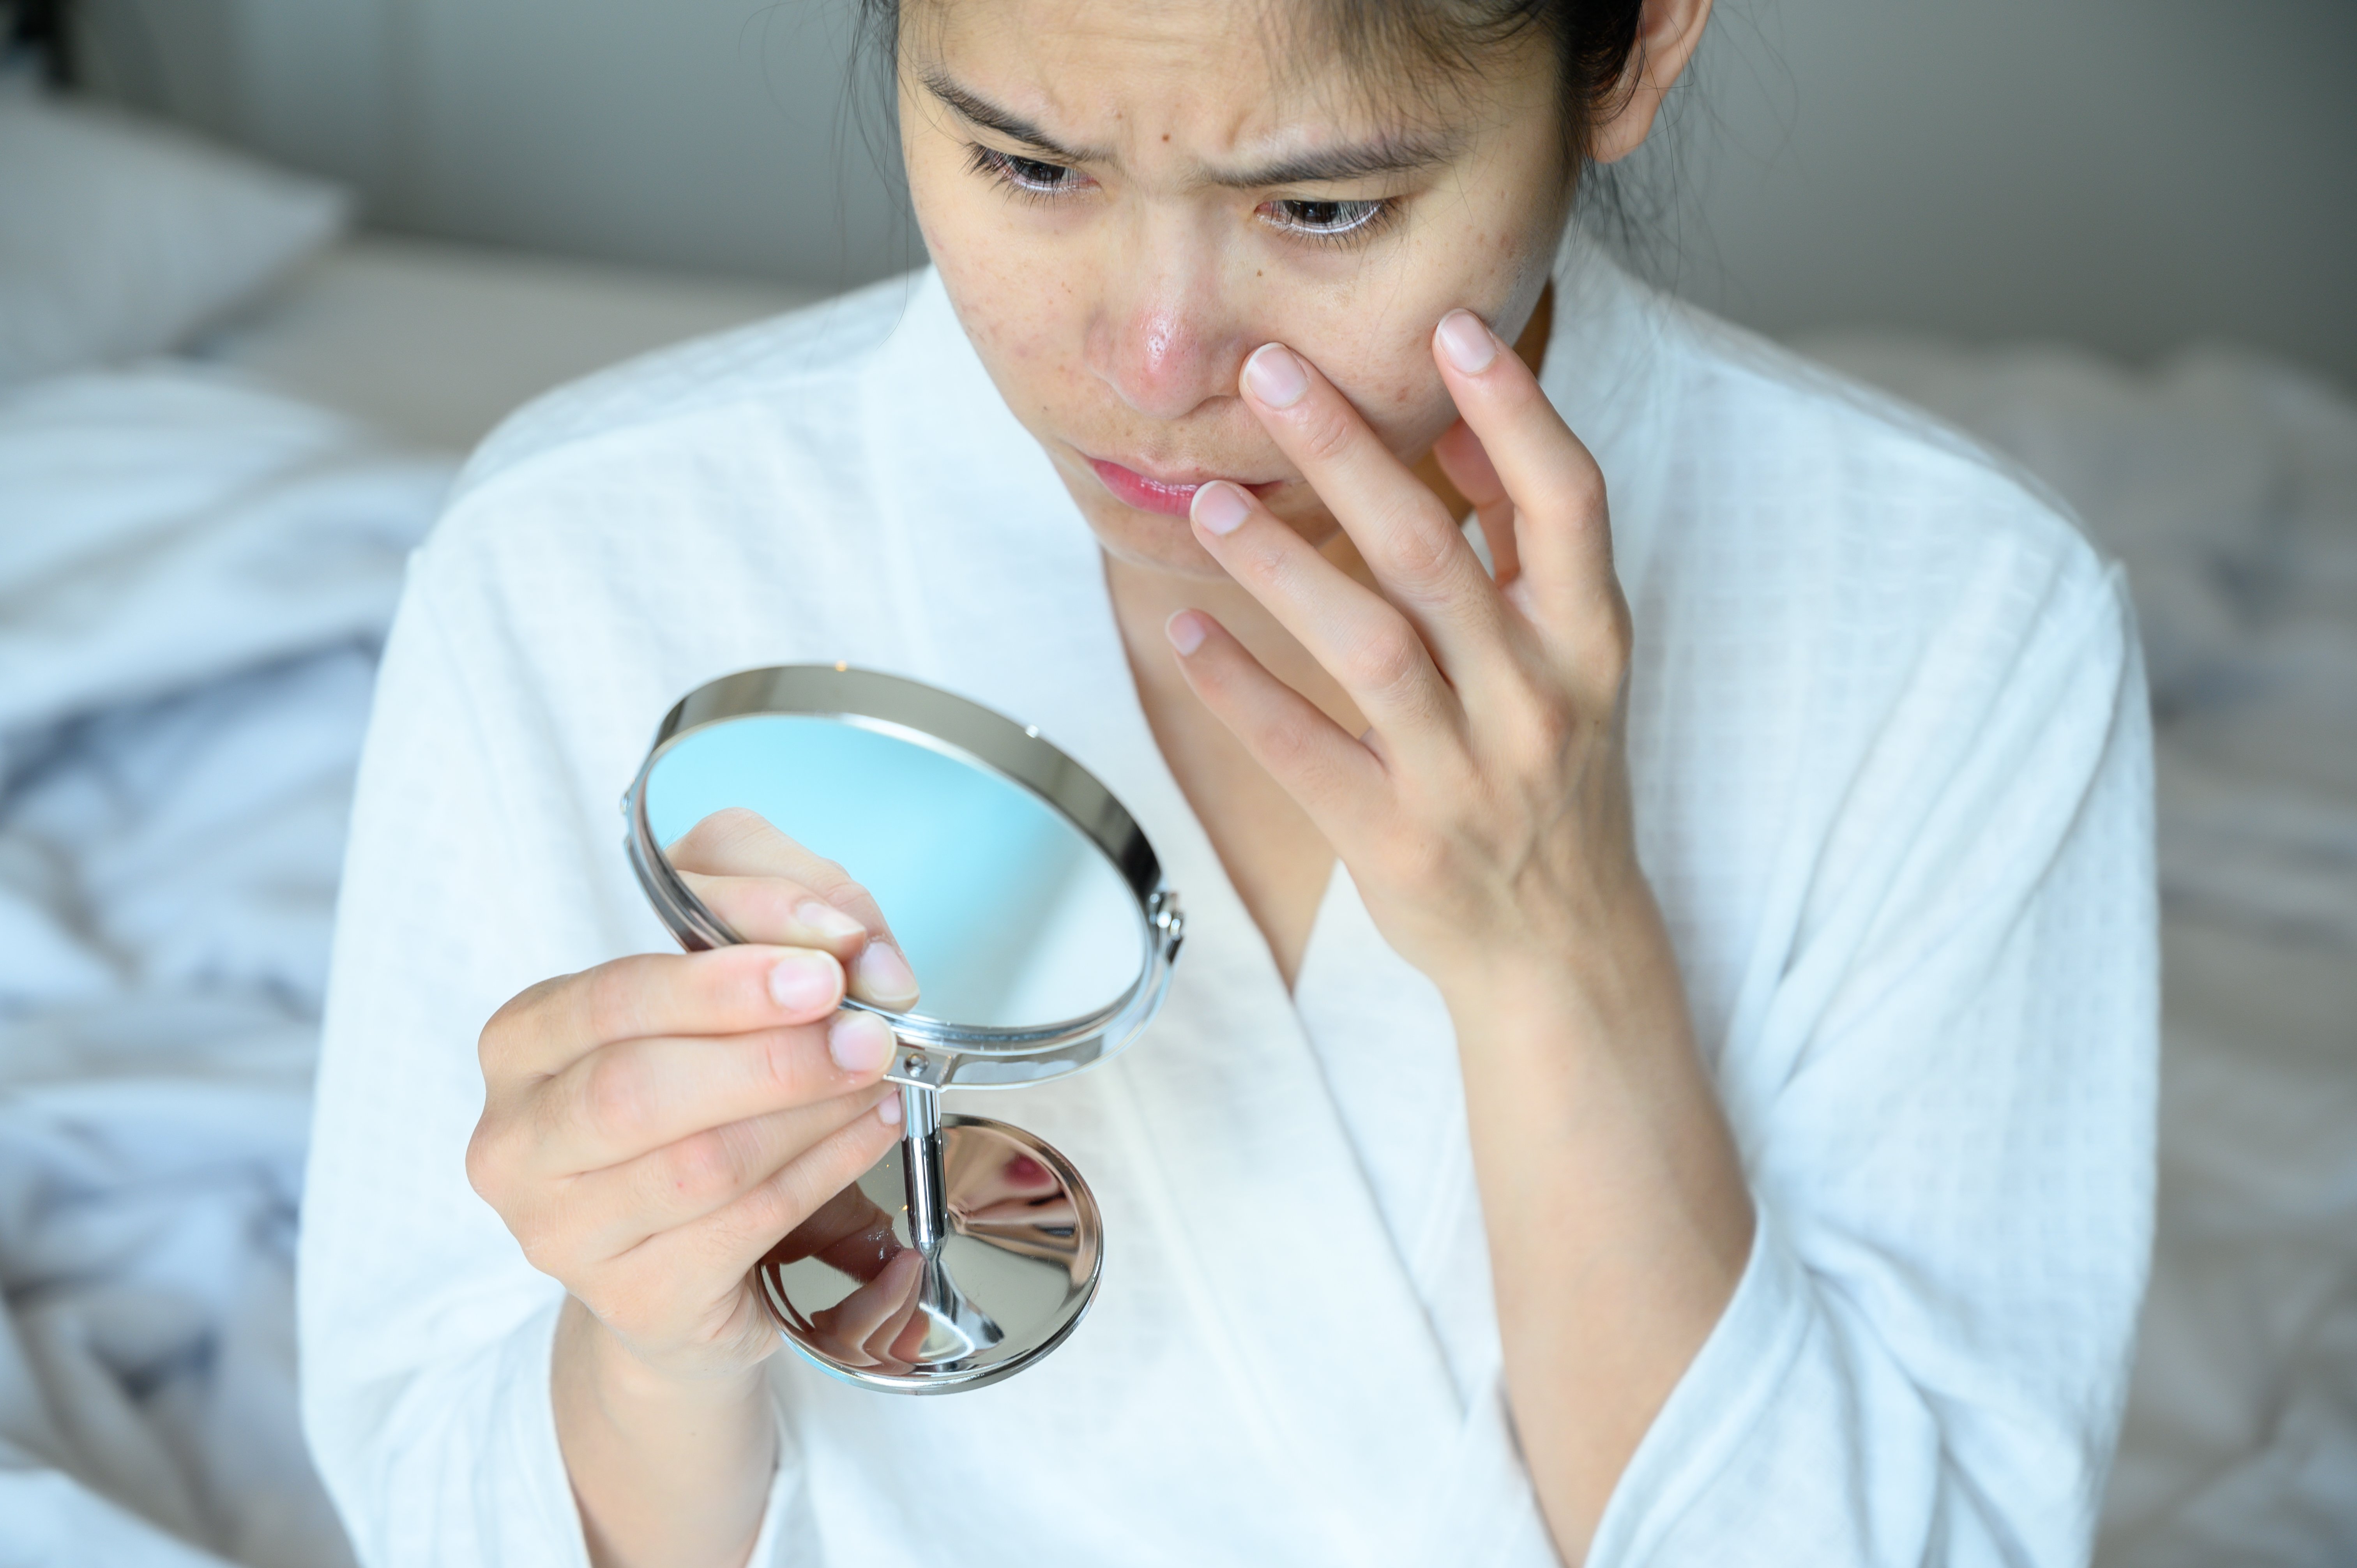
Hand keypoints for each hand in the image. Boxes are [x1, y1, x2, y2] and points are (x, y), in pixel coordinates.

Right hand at [466, 809, 918, 1385]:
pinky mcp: (632, 1301)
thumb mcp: (723, 991)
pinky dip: (824, 1171)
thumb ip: (769, 924)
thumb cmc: (697, 1105)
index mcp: (524, 1041)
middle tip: (867, 1032)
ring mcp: (562, 1233)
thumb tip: (849, 940)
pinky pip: (743, 1226)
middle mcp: (517, 1141)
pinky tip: (870, 1132)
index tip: (826, 965)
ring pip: (699, 1162)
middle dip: (770, 1054)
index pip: (615, 992)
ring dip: (810, 1112)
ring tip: (880, 1077)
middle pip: (638, 1087)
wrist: (689, 1267)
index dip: (725, 978)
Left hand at [1168, 310, 1643, 1008]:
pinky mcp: (1394, 840)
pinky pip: (1303, 751)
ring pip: (1368, 647)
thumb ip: (1528, 545)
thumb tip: (1465, 422)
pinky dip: (1241, 687)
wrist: (1564, 948)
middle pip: (1436, 555)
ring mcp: (1465, 775)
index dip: (1514, 408)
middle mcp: (1535, 699)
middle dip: (1351, 455)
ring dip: (1281, 565)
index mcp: (1589, 640)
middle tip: (1271, 371)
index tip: (1449, 325)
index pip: (1568, 500)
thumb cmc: (1557, 775)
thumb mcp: (1576, 657)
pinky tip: (1185, 629)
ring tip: (1210, 500)